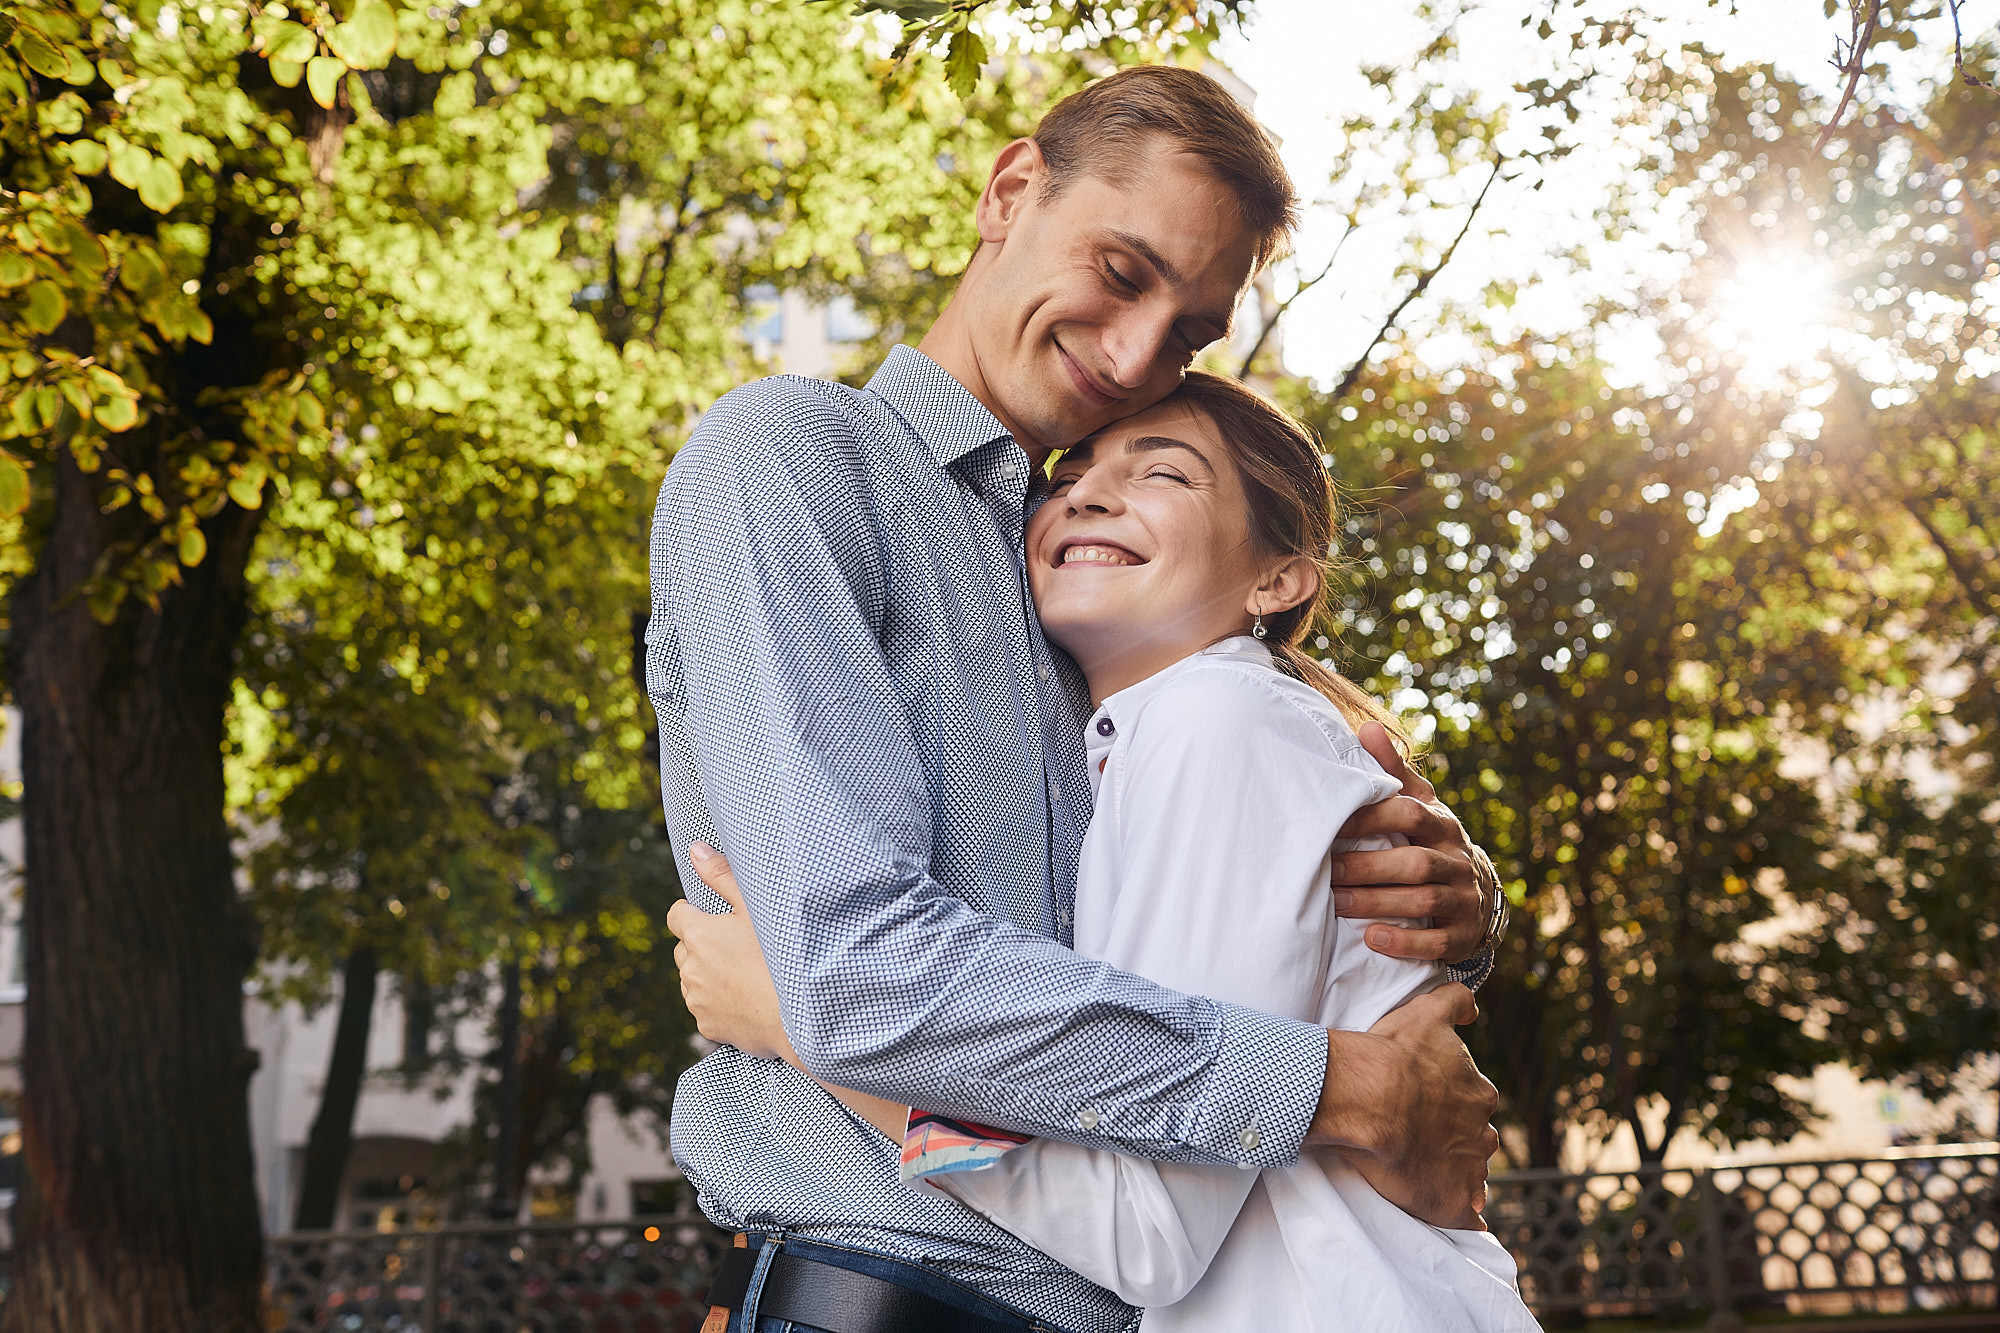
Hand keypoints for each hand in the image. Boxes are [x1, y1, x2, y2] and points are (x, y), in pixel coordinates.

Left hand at [664, 843, 791, 1060]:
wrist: (797, 1016)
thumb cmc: (779, 956)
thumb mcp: (755, 908)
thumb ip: (721, 876)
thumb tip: (695, 849)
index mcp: (698, 934)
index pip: (676, 915)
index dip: (693, 912)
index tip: (714, 916)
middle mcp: (690, 968)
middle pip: (685, 948)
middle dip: (703, 944)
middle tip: (739, 945)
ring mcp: (697, 999)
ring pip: (693, 979)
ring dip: (709, 974)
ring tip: (745, 973)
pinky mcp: (707, 1025)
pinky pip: (705, 1008)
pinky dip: (719, 1002)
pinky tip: (747, 998)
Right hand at [1309, 984, 1498, 1229]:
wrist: (1369, 1096)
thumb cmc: (1393, 1054)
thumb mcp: (1426, 1013)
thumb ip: (1455, 1003)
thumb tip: (1474, 1009)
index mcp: (1478, 1093)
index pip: (1474, 1102)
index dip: (1449, 1104)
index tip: (1424, 1105)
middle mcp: (1482, 1131)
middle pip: (1477, 1139)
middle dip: (1457, 1139)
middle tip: (1420, 1137)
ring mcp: (1470, 1170)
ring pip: (1472, 1173)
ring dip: (1456, 1172)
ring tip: (1423, 1172)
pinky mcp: (1454, 1202)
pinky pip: (1469, 1214)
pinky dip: (1465, 1212)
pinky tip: (1454, 1213)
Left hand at [1332, 722, 1501, 964]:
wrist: (1477, 893)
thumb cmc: (1429, 841)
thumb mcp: (1419, 805)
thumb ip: (1392, 772)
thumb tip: (1365, 727)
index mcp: (1441, 823)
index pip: (1409, 813)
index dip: (1370, 817)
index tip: (1329, 823)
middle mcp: (1457, 859)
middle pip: (1414, 862)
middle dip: (1367, 867)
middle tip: (1325, 871)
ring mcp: (1464, 898)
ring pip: (1423, 901)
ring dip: (1377, 903)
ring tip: (1337, 904)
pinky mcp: (1464, 934)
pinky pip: (1438, 941)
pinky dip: (1404, 942)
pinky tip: (1371, 938)